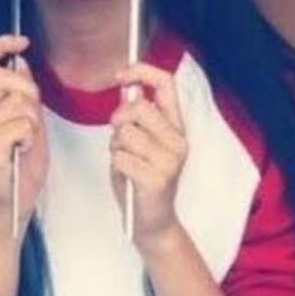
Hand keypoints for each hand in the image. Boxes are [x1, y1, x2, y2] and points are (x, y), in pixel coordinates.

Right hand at [0, 34, 48, 236]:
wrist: (15, 199)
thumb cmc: (21, 162)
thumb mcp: (29, 119)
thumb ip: (23, 92)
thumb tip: (21, 63)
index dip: (1, 44)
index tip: (22, 40)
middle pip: (6, 78)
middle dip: (30, 94)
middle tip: (32, 119)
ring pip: (19, 102)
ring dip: (33, 122)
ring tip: (25, 140)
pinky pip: (22, 124)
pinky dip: (30, 138)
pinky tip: (21, 151)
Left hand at [110, 62, 187, 250]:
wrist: (152, 223)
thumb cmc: (141, 179)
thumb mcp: (140, 143)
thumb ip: (137, 118)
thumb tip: (127, 89)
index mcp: (177, 127)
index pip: (165, 84)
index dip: (141, 72)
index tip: (120, 75)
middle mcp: (178, 141)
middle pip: (139, 107)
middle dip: (118, 118)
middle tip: (118, 136)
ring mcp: (170, 160)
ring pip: (125, 133)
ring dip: (116, 146)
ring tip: (126, 161)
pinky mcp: (156, 179)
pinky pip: (120, 157)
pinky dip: (116, 165)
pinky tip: (126, 176)